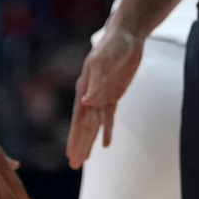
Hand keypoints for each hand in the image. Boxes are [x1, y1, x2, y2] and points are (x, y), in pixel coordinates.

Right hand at [65, 25, 142, 166]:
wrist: (127, 34)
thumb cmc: (113, 44)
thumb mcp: (105, 61)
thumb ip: (96, 82)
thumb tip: (86, 103)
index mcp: (85, 87)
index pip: (79, 118)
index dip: (75, 137)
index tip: (71, 154)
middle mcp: (91, 94)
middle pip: (85, 125)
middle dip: (79, 144)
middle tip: (73, 164)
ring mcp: (102, 95)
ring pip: (95, 124)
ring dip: (90, 141)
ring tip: (83, 159)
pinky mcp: (114, 94)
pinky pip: (109, 116)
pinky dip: (107, 130)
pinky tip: (105, 144)